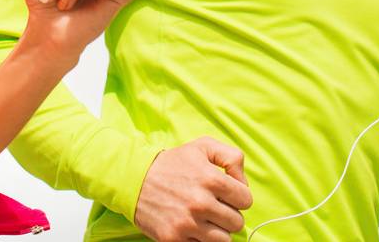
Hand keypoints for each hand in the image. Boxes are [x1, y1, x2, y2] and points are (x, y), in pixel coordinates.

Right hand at [134, 137, 252, 241]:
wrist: (133, 179)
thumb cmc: (171, 164)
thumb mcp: (202, 147)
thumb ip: (231, 157)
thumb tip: (243, 183)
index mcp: (211, 179)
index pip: (246, 200)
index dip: (238, 196)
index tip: (225, 194)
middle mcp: (200, 203)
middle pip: (237, 222)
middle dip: (227, 214)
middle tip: (213, 207)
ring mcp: (187, 224)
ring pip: (223, 240)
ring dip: (217, 230)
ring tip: (204, 218)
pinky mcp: (174, 239)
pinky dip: (199, 239)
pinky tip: (190, 226)